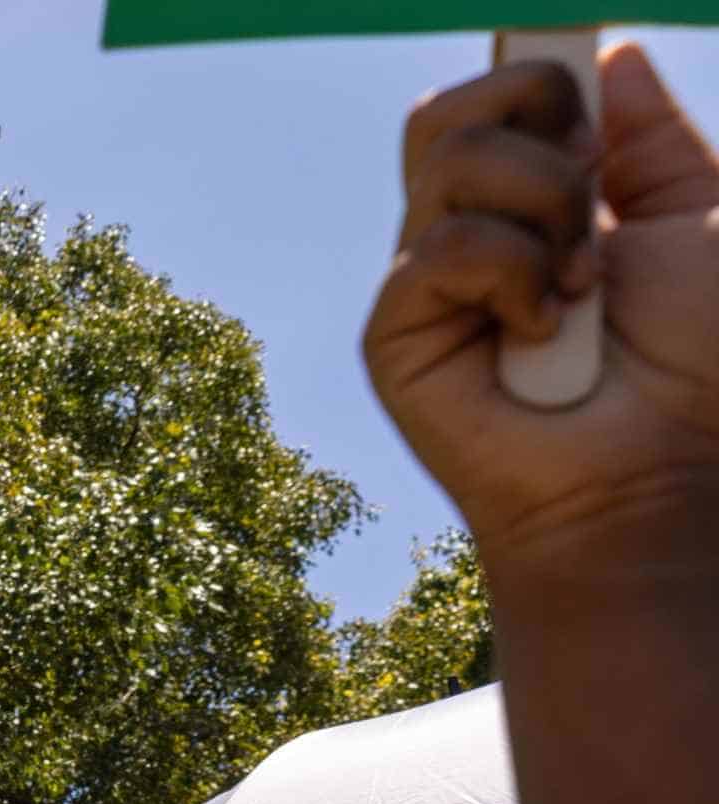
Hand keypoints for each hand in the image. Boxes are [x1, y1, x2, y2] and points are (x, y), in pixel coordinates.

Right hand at [365, 44, 718, 557]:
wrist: (662, 469)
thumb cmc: (699, 366)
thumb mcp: (704, 218)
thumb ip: (656, 140)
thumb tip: (609, 53)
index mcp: (537, 201)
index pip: (495, 95)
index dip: (534, 75)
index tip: (594, 121)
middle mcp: (470, 235)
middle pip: (447, 110)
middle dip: (539, 120)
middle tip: (594, 196)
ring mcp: (426, 285)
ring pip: (448, 157)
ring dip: (547, 203)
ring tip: (583, 283)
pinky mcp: (396, 333)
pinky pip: (439, 245)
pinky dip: (513, 274)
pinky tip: (541, 333)